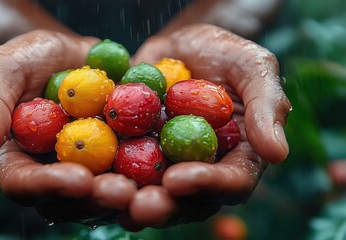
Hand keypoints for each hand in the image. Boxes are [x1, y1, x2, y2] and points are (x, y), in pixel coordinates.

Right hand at [0, 30, 137, 226]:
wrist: (76, 54)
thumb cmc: (33, 59)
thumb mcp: (4, 68)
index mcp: (18, 159)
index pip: (23, 183)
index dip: (48, 186)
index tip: (77, 179)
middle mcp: (52, 174)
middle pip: (68, 201)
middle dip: (95, 200)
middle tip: (122, 192)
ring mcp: (88, 171)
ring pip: (104, 196)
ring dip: (127, 197)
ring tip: (149, 190)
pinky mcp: (117, 162)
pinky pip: (133, 174)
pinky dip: (150, 176)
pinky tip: (169, 171)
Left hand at [121, 23, 290, 228]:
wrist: (182, 48)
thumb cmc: (226, 54)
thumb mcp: (252, 68)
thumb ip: (267, 107)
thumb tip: (277, 154)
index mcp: (237, 157)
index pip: (231, 182)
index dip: (208, 185)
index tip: (179, 180)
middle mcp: (202, 170)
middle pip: (187, 200)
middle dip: (163, 206)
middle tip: (140, 207)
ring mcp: (167, 166)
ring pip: (150, 193)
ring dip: (128, 200)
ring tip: (107, 197)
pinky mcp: (136, 156)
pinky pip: (120, 170)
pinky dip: (104, 177)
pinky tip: (85, 178)